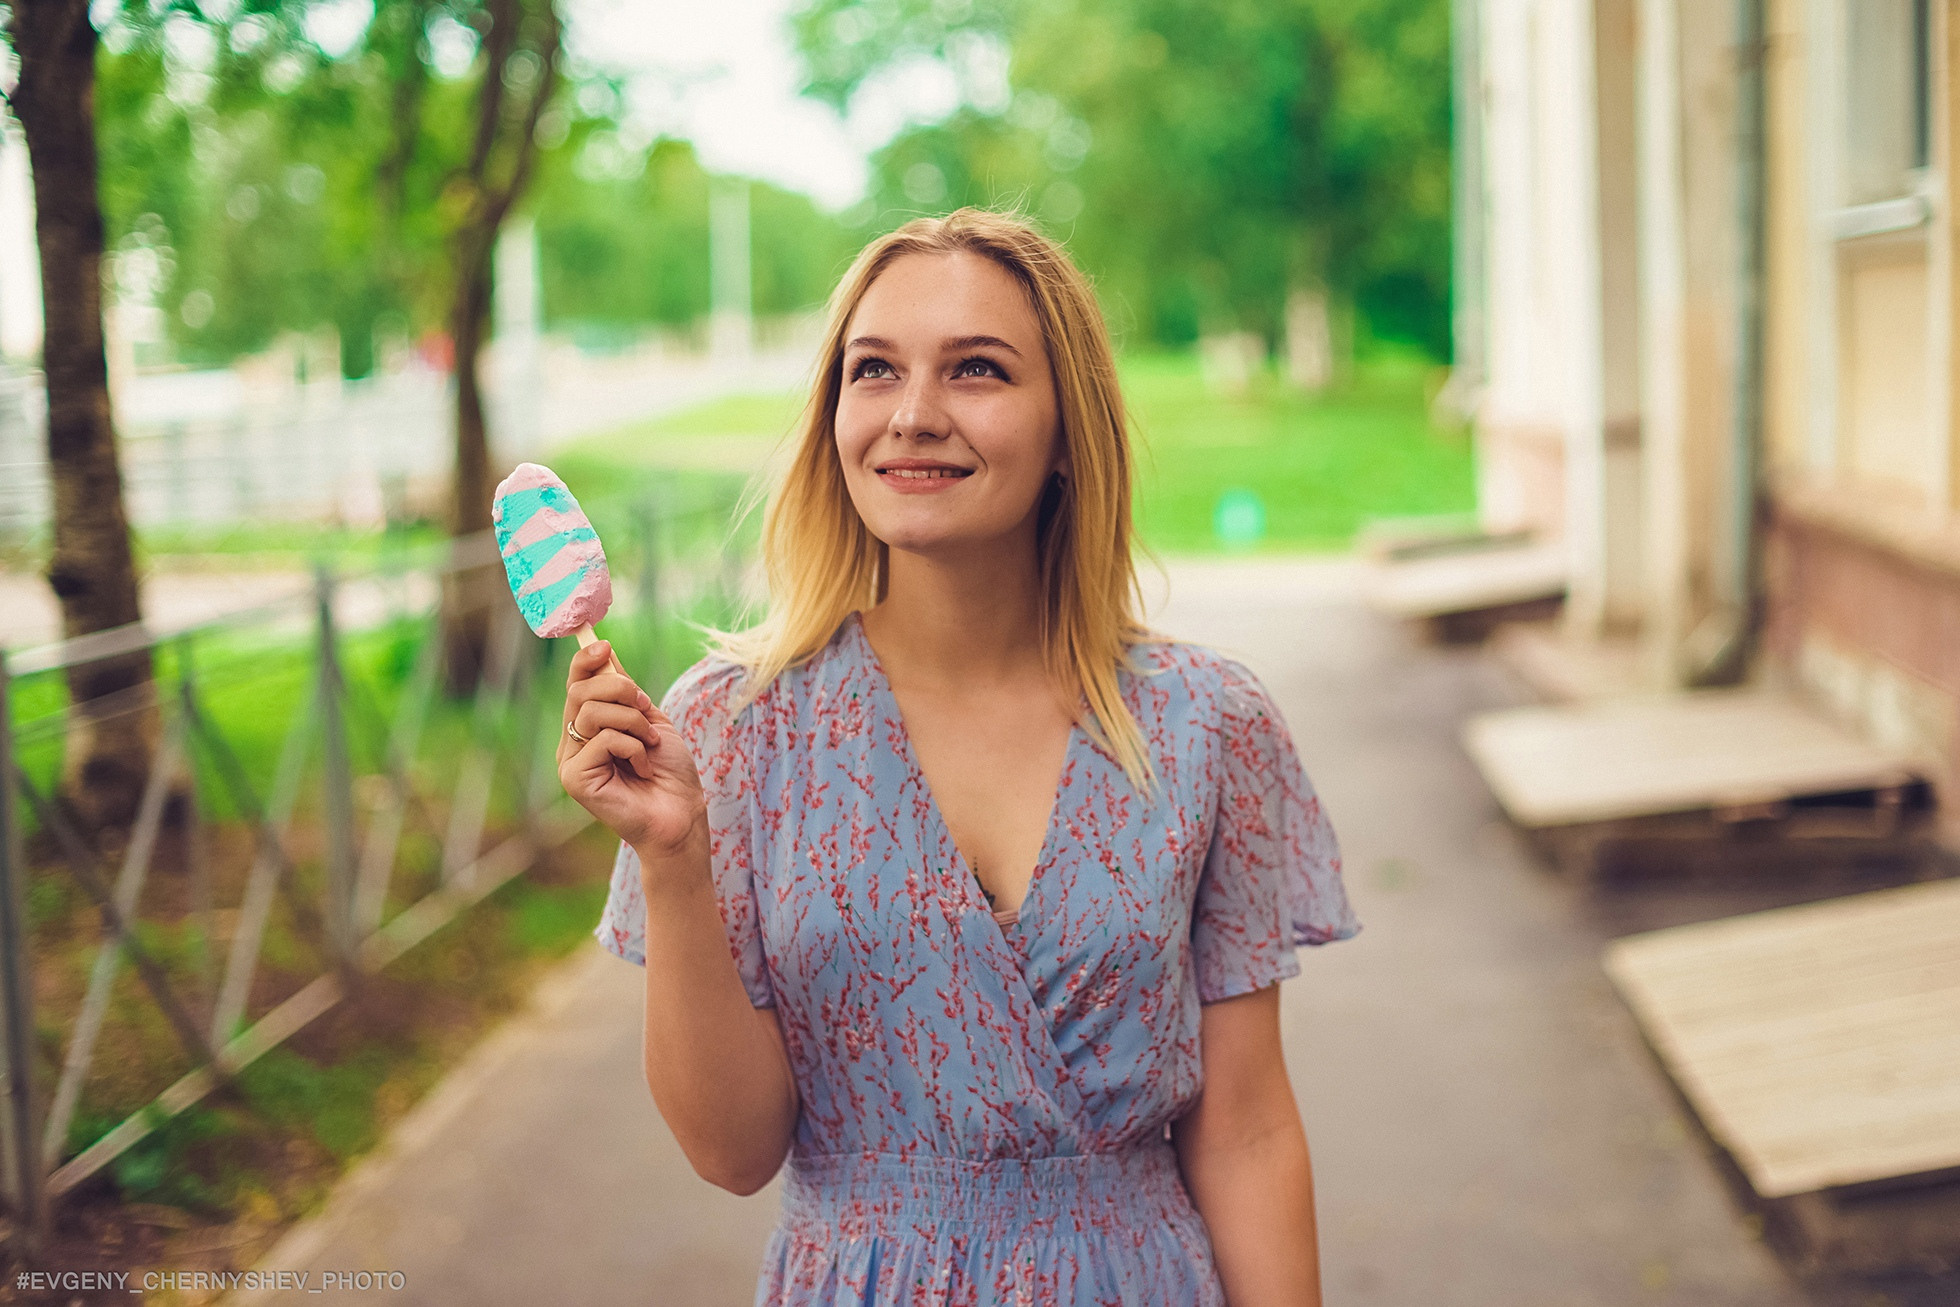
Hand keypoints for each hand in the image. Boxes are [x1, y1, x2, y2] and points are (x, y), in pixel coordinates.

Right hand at [556, 640, 705, 855]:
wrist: (682, 815)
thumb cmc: (670, 772)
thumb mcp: (650, 719)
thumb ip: (624, 691)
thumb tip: (603, 651)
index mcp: (587, 729)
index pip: (575, 685)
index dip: (584, 661)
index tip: (604, 645)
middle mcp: (572, 744)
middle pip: (579, 692)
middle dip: (621, 690)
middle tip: (645, 707)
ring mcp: (570, 763)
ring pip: (591, 712)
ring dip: (632, 721)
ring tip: (649, 744)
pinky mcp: (574, 779)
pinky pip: (601, 739)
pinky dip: (632, 747)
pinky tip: (643, 767)